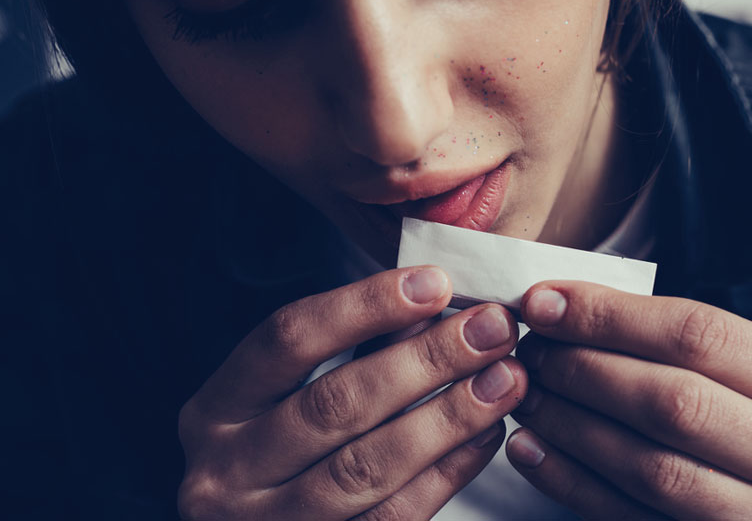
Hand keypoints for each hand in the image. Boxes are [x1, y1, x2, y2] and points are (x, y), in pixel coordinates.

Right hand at [177, 267, 526, 519]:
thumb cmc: (275, 454)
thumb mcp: (287, 396)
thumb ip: (355, 349)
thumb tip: (436, 303)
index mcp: (215, 409)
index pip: (289, 338)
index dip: (365, 305)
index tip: (437, 283)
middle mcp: (227, 471)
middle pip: (336, 402)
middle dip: (427, 359)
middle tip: (493, 327)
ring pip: (369, 466)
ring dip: (449, 415)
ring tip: (507, 377)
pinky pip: (394, 516)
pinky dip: (448, 471)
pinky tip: (487, 433)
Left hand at [506, 281, 751, 519]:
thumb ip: (683, 343)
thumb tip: (562, 305)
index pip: (703, 335)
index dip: (612, 315)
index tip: (546, 302)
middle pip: (675, 402)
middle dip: (585, 369)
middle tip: (532, 350)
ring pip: (651, 468)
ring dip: (571, 425)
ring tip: (527, 393)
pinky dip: (572, 484)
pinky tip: (531, 450)